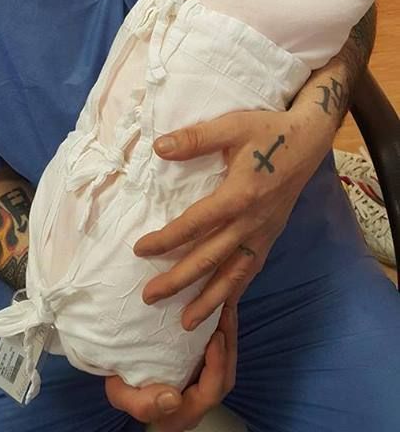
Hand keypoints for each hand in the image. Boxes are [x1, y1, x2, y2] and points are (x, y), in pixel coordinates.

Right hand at [105, 302, 237, 430]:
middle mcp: (195, 404)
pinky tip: (218, 310)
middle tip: (226, 313)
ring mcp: (199, 385)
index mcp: (180, 415)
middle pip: (224, 379)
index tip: (215, 337)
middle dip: (229, 345)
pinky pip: (219, 354)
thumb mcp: (120, 394)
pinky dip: (222, 332)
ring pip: (225, 366)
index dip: (218, 367)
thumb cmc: (119, 381)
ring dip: (228, 336)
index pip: (209, 395)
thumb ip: (142, 404)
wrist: (117, 367)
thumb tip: (173, 400)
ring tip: (225, 308)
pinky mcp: (200, 368)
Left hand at [134, 106, 326, 329]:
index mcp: (239, 195)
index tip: (140, 250)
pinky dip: (235, 290)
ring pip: (233, 274)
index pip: (195, 225)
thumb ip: (196, 138)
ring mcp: (264, 233)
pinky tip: (222, 305)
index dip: (167, 240)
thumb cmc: (268, 131)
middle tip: (149, 297)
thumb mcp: (232, 126)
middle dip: (179, 281)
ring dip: (209, 299)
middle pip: (210, 259)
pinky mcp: (271, 236)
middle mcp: (252, 222)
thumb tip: (159, 147)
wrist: (308, 140)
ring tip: (185, 322)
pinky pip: (251, 270)